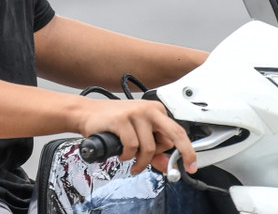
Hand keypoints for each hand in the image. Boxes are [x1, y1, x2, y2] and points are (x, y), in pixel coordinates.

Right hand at [79, 98, 195, 175]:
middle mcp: (148, 109)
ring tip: (131, 159)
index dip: (187, 151)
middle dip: (176, 154)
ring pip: (149, 147)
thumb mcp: (137, 136)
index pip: (178, 132)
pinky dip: (127, 155)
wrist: (86, 113)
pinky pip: (132, 146)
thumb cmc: (111, 123)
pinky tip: (122, 153)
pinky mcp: (121, 119)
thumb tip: (167, 165)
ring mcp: (135, 113)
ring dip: (140, 160)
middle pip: (172, 135)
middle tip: (169, 168)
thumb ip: (154, 151)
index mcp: (156, 110)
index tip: (191, 165)